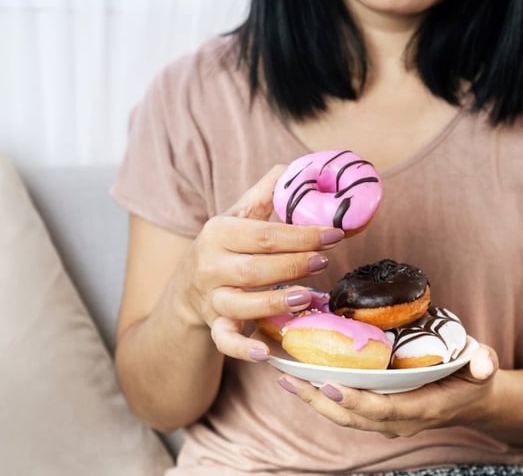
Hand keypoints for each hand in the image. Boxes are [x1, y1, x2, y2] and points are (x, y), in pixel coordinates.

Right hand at [176, 165, 345, 361]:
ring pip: (243, 302)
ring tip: (309, 298)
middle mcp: (210, 265)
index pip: (265, 234)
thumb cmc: (223, 248)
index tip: (335, 234)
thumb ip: (263, 196)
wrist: (187, 287)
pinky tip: (264, 354)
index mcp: (218, 233)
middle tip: (324, 262)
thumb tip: (292, 167)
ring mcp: (211, 298)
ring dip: (277, 302)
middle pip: (256, 268)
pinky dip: (242, 348)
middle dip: (294, 265)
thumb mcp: (237, 218)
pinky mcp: (214, 325)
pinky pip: (225, 340)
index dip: (302, 235)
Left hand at [277, 344, 498, 436]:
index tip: (330, 386)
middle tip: (289, 378)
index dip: (356, 402)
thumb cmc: (473, 377)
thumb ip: (483, 362)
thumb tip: (484, 363)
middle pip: (352, 417)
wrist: (471, 399)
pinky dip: (320, 395)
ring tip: (285, 377)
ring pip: (342, 416)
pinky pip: (343, 408)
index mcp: (421, 408)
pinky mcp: (375, 411)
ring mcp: (385, 419)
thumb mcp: (483, 366)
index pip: (383, 411)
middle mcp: (399, 420)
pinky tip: (299, 376)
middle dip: (318, 400)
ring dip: (312, 398)